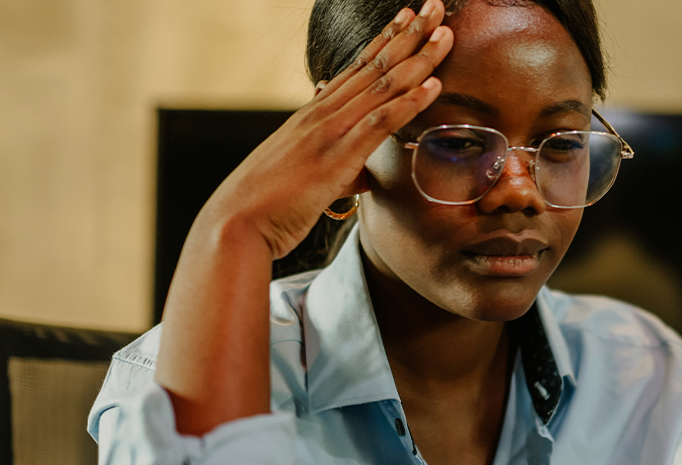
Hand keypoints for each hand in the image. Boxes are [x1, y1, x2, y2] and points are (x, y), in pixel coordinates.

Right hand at [195, 0, 453, 259]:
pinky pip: (378, 123)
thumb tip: (361, 176)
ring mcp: (328, 132)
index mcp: (313, 115)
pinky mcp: (336, 157)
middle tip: (438, 8)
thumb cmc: (269, 207)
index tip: (409, 18)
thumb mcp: (309, 181)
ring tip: (446, 34)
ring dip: (418, 59)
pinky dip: (408, 103)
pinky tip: (432, 86)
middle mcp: (321, 114)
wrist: (236, 225)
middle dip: (409, 35)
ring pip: (381, 86)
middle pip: (374, 66)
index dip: (385, 41)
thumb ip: (340, 171)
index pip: (356, 69)